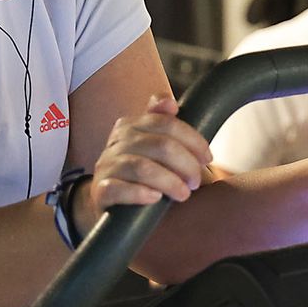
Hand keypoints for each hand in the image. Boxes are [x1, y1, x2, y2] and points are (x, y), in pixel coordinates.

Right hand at [77, 94, 212, 234]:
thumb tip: (170, 103)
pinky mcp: (100, 191)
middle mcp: (116, 141)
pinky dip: (140, 193)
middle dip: (186, 164)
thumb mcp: (153, 145)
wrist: (110, 203)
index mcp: (131, 125)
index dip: (193, 140)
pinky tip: (155, 199)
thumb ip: (164, 123)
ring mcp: (106, 166)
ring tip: (183, 194)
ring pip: (142, 167)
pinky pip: (118, 189)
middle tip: (196, 182)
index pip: (166, 123)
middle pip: (160, 145)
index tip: (207, 158)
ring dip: (170, 182)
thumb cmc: (140, 173)